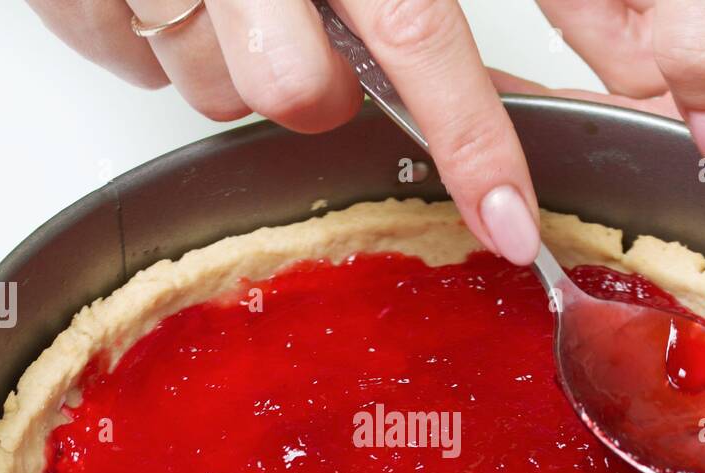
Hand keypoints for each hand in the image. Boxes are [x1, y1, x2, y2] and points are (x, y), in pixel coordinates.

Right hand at [26, 0, 542, 264]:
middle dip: (317, 86)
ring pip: (214, 95)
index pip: (419, 37)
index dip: (471, 140)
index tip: (507, 220)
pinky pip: (131, 64)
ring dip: (230, 58)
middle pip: (298, 96)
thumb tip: (573, 12)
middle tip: (308, 20)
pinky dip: (154, 37)